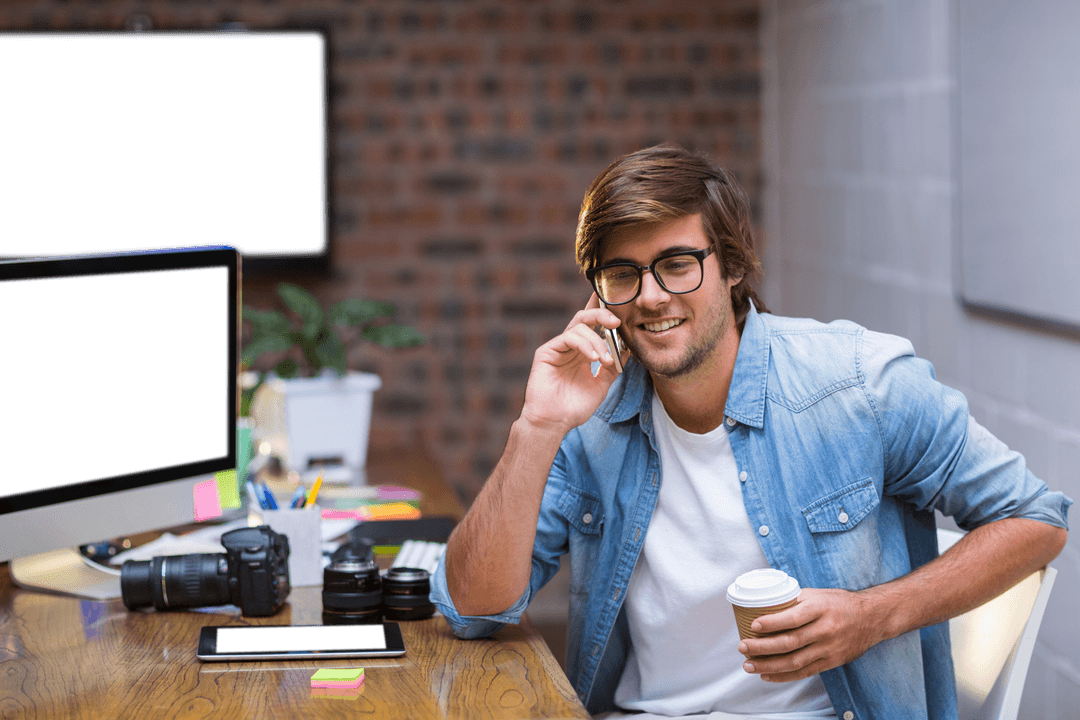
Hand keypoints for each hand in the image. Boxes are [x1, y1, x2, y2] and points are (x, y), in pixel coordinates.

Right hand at [519, 293, 624, 433]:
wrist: (555, 422)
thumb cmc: (574, 407)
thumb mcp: (601, 386)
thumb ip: (612, 368)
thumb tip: (626, 350)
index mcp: (582, 352)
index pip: (594, 327)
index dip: (605, 316)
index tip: (622, 315)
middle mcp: (570, 347)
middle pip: (585, 318)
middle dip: (602, 315)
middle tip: (617, 322)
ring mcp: (558, 348)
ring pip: (579, 326)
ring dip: (597, 341)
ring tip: (605, 359)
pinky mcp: (547, 351)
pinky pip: (568, 337)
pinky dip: (584, 344)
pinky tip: (593, 358)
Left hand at [737, 588, 883, 682]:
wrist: (872, 618)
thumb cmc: (839, 603)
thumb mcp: (818, 594)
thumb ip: (794, 600)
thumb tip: (764, 603)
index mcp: (820, 608)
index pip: (793, 618)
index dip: (772, 623)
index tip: (753, 625)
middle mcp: (825, 629)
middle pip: (790, 642)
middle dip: (763, 647)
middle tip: (743, 647)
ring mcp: (829, 648)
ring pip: (795, 661)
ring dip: (769, 665)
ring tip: (749, 664)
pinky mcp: (831, 662)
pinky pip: (805, 672)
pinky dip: (784, 676)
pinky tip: (767, 675)